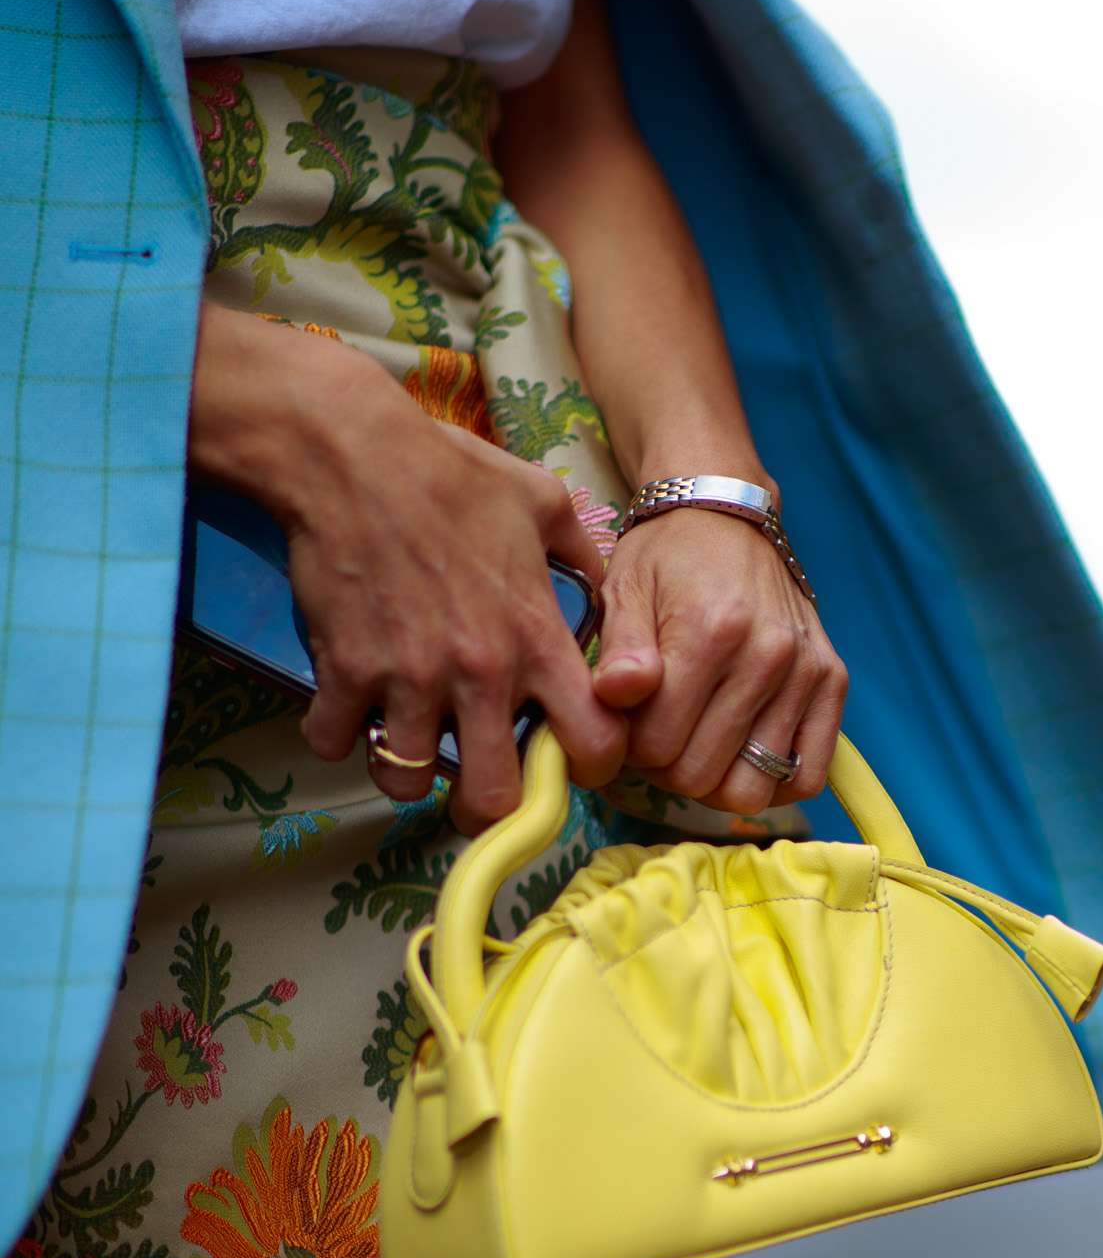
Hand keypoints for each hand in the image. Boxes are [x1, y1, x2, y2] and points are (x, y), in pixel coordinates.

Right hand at [188, 308, 620, 831]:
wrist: (352, 453)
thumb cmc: (451, 474)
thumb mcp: (544, 504)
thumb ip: (585, 559)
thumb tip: (609, 591)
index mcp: (537, 640)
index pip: (592, 748)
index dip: (586, 768)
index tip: (564, 758)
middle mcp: (480, 674)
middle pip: (495, 799)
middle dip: (489, 804)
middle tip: (477, 778)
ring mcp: (409, 679)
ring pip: (409, 782)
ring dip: (408, 770)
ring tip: (407, 739)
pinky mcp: (346, 672)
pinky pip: (337, 744)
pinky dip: (338, 735)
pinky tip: (347, 705)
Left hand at [591, 508, 847, 811]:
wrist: (728, 517)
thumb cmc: (667, 560)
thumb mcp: (624, 592)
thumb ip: (617, 652)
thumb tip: (615, 695)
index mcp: (708, 633)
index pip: (656, 746)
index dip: (630, 747)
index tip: (629, 724)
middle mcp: (767, 655)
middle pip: (700, 775)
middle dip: (666, 767)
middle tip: (659, 735)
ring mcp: (805, 672)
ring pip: (750, 789)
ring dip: (714, 781)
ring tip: (698, 744)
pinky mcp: (832, 681)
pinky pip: (807, 775)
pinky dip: (772, 781)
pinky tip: (743, 755)